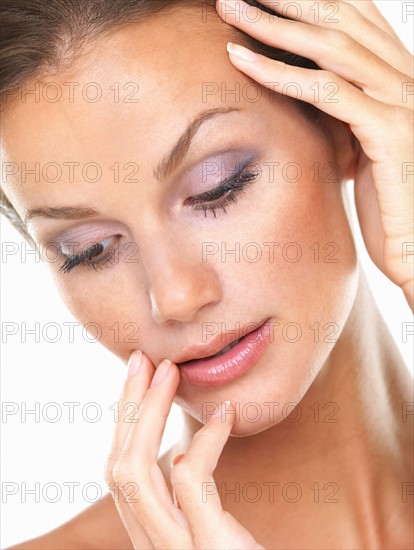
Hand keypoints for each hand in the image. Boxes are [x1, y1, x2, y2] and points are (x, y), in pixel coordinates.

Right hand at [104, 350, 264, 549]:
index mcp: (149, 534)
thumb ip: (187, 497)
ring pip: (138, 473)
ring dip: (150, 414)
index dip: (122, 423)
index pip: (119, 472)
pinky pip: (191, 483)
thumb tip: (178, 454)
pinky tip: (225, 414)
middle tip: (143, 360)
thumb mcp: (207, 527)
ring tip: (169, 372)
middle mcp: (151, 545)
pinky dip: (205, 441)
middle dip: (128, 408)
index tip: (139, 378)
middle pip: (118, 466)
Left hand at [216, 0, 413, 308]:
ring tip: (229, 9)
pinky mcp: (389, 130)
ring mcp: (400, 100)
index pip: (352, 20)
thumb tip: (302, 102)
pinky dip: (281, 73)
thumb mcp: (360, 145)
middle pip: (340, 19)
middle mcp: (404, 77)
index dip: (309, 0)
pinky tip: (243, 60)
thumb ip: (340, 116)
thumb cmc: (387, 201)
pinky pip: (328, 91)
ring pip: (331, 46)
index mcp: (396, 77)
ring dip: (274, 25)